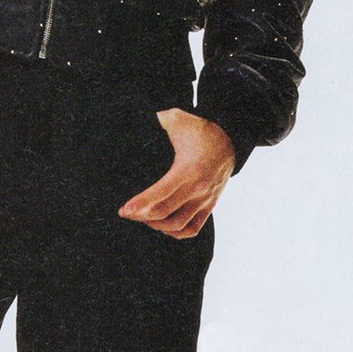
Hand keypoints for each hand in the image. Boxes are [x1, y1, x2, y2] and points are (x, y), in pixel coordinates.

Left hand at [118, 109, 234, 238]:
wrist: (229, 139)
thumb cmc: (199, 130)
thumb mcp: (177, 120)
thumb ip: (157, 120)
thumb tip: (133, 119)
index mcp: (188, 170)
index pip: (160, 195)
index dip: (139, 205)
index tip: (123, 209)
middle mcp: (198, 189)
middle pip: (165, 214)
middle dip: (141, 216)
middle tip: (126, 212)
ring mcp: (205, 199)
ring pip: (177, 225)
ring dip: (156, 225)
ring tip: (141, 217)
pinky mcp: (210, 205)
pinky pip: (192, 229)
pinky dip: (175, 232)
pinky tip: (161, 224)